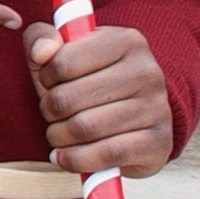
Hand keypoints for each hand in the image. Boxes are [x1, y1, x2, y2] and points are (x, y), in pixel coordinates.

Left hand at [31, 17, 178, 184]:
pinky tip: (64, 156)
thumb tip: (41, 53)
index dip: (45, 77)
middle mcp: (148, 71)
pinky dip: (75, 159)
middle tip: (50, 113)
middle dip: (49, 110)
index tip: (49, 82)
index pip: (64, 61)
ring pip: (85, 128)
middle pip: (70, 98)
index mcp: (126, 40)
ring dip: (58, 136)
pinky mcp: (159, 143)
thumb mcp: (63, 52)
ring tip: (56, 134)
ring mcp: (157, 108)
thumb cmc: (91, 81)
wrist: (136, 118)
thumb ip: (40, 39)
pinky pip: (106, 154)